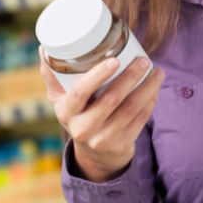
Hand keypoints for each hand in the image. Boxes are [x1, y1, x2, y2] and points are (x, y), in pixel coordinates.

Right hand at [40, 49, 163, 182]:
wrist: (93, 154)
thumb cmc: (77, 115)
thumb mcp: (60, 100)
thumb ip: (52, 75)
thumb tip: (45, 47)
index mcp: (66, 112)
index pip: (80, 91)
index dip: (98, 75)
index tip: (115, 60)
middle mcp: (83, 128)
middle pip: (111, 99)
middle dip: (131, 77)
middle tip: (144, 60)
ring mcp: (103, 139)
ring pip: (130, 109)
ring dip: (147, 88)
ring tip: (157, 71)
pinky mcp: (122, 145)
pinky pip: (140, 120)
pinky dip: (150, 102)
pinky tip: (155, 88)